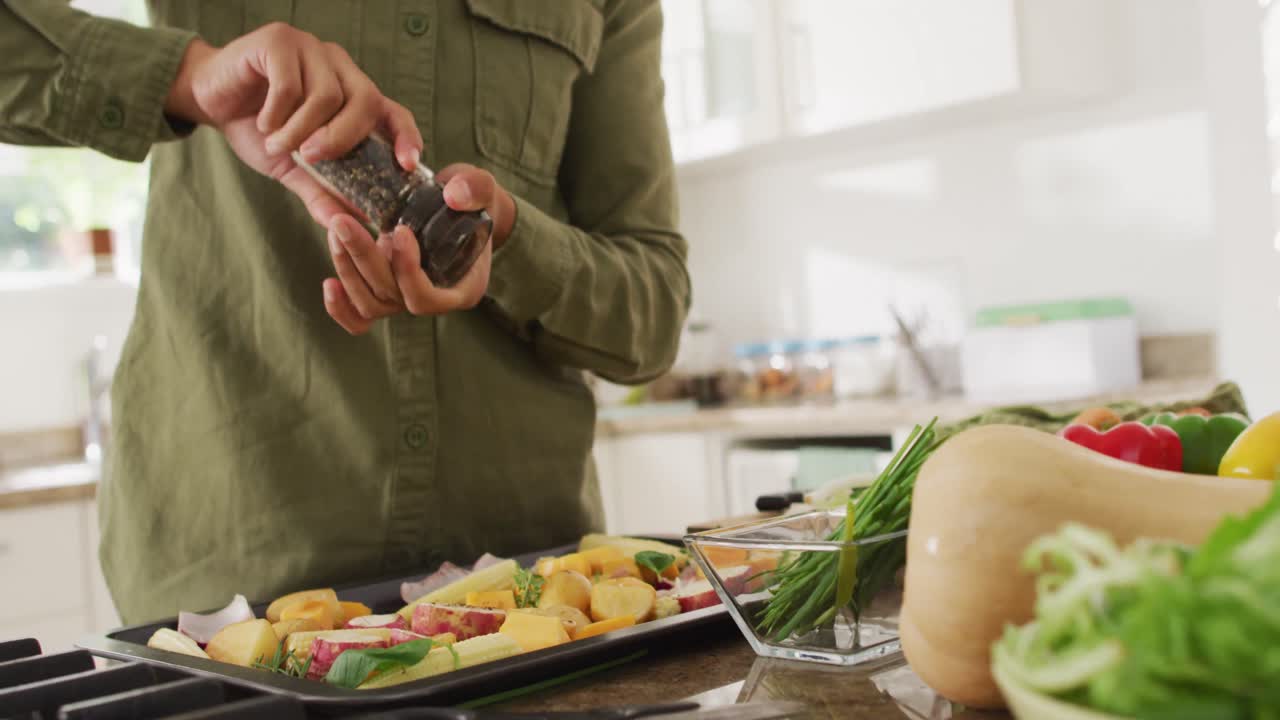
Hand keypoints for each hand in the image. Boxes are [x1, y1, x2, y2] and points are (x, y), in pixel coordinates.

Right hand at [164, 25, 422, 224]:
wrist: (209, 100)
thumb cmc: (258, 129)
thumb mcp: (294, 169)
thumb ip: (323, 192)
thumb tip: (351, 225)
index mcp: (352, 93)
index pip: (393, 111)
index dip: (406, 137)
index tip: (407, 164)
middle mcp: (338, 66)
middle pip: (365, 100)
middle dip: (342, 138)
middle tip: (312, 157)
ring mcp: (311, 49)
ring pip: (326, 95)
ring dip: (300, 131)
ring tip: (277, 143)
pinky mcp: (279, 41)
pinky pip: (290, 84)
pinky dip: (276, 114)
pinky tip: (263, 122)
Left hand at [321, 164, 515, 334]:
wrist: (459, 210)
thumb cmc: (472, 202)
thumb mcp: (481, 188)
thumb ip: (475, 188)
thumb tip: (454, 195)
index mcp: (463, 287)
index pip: (428, 297)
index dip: (408, 271)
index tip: (399, 230)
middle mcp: (434, 300)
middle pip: (392, 296)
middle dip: (365, 260)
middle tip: (343, 222)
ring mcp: (406, 301)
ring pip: (370, 304)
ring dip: (348, 270)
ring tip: (336, 229)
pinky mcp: (386, 296)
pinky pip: (360, 318)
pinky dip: (341, 308)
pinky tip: (328, 284)